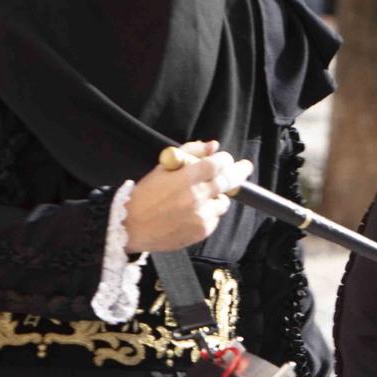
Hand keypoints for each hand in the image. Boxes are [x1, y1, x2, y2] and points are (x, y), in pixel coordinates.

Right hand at [124, 140, 251, 253]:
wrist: (131, 226)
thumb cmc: (146, 195)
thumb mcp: (162, 167)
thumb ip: (189, 153)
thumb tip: (213, 146)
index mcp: (185, 178)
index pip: (218, 163)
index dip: (225, 159)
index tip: (225, 159)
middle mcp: (196, 197)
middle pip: (229, 180)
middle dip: (240, 171)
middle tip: (245, 166)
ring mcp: (201, 215)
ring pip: (223, 201)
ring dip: (218, 196)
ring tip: (200, 197)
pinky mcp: (202, 231)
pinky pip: (215, 218)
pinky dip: (209, 213)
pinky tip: (192, 213)